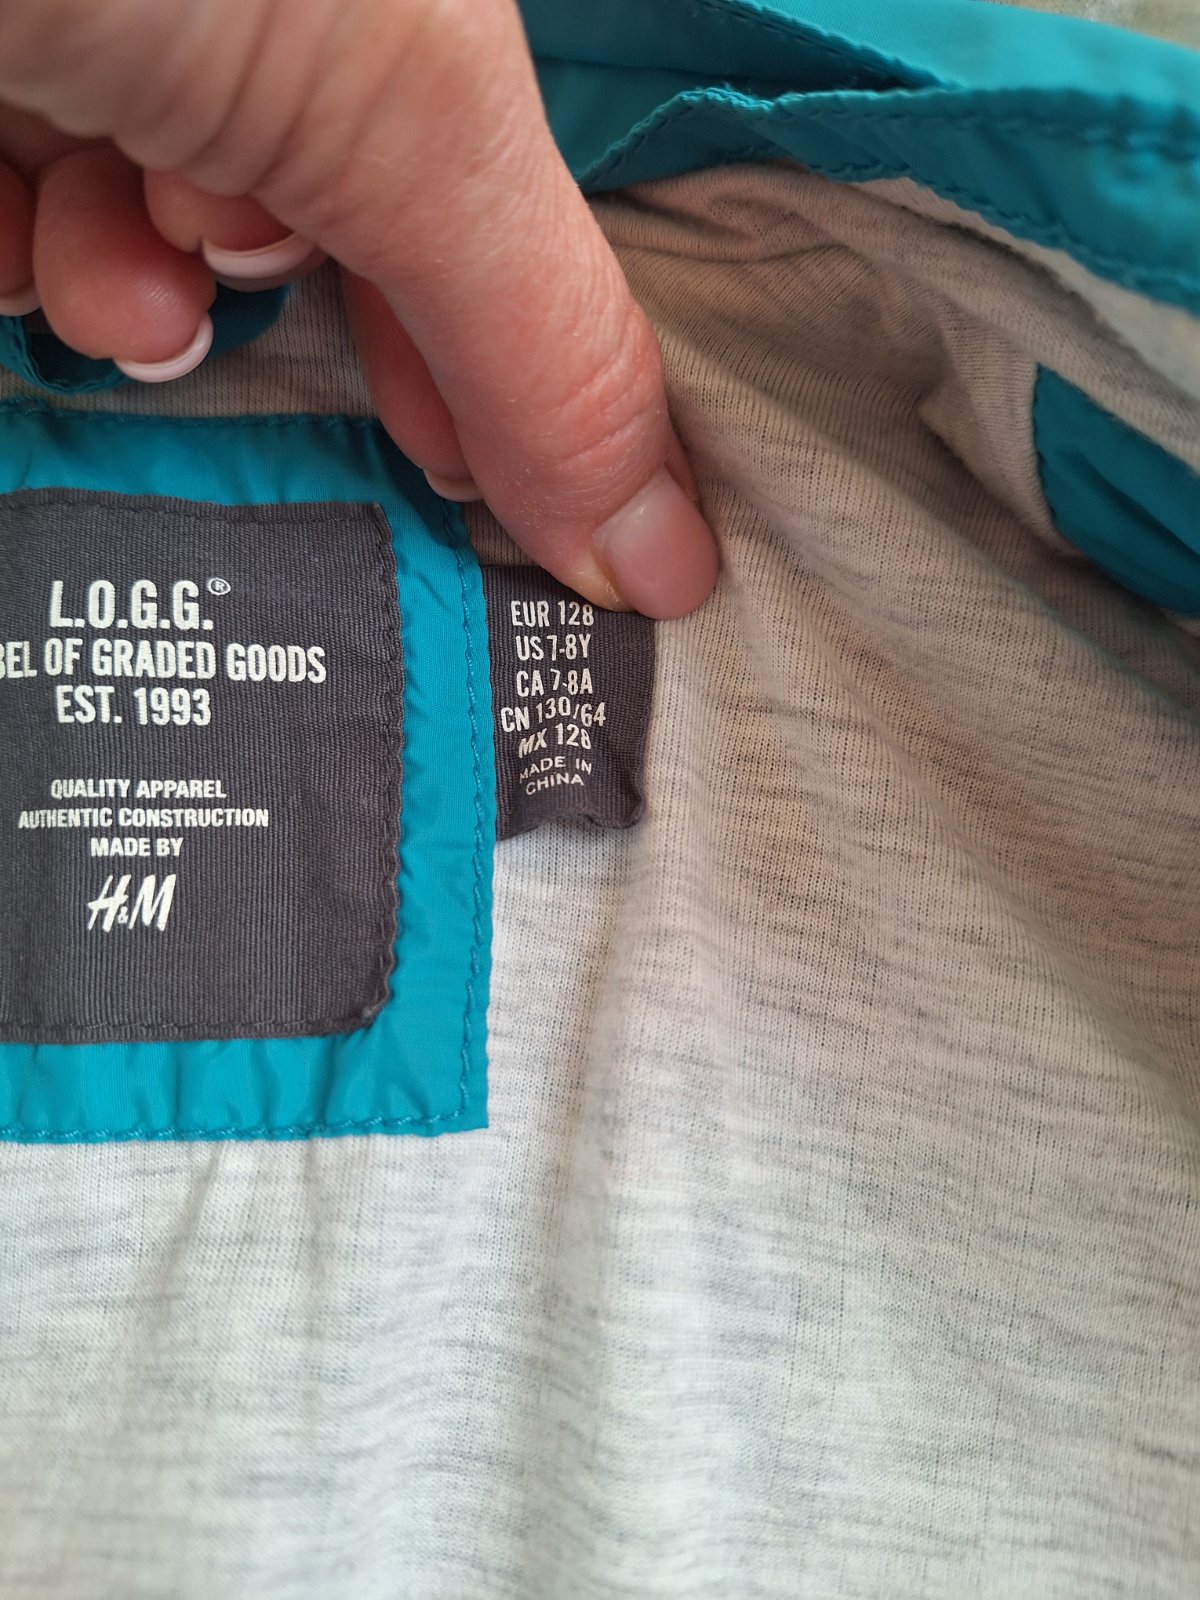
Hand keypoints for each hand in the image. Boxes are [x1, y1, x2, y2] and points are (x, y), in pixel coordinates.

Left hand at [0, 0, 718, 617]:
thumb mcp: (410, 102)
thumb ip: (542, 341)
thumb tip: (666, 559)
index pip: (477, 193)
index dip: (488, 353)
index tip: (482, 491)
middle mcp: (254, 4)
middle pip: (314, 212)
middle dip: (302, 307)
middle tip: (299, 367)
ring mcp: (101, 31)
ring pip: (147, 220)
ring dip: (143, 285)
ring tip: (120, 274)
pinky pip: (10, 215)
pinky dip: (19, 250)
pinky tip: (18, 225)